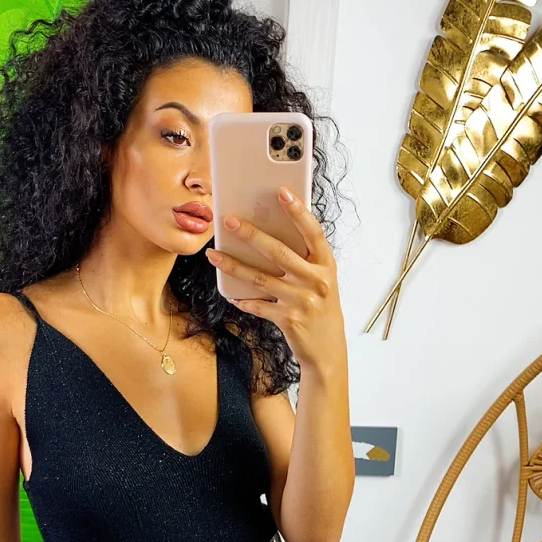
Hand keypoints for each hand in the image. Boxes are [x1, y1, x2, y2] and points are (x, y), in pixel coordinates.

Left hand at [205, 186, 345, 374]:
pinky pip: (258, 305)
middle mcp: (316, 281)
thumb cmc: (320, 307)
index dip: (298, 211)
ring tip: (214, 254)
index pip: (313, 232)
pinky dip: (243, 299)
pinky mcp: (288, 319)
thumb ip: (303, 260)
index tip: (281, 192)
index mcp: (326, 266)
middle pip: (278, 252)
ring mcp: (302, 301)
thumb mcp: (321, 280)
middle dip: (251, 234)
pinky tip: (231, 294)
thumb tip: (267, 236)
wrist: (327, 348)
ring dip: (233, 265)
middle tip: (229, 221)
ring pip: (260, 278)